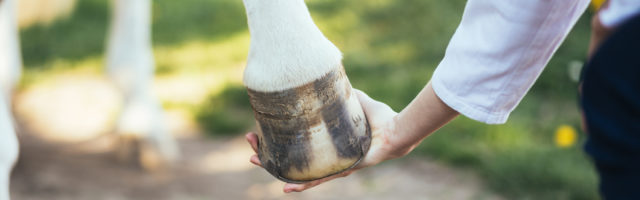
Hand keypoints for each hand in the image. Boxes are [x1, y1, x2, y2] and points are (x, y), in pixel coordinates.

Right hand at [245, 89, 400, 192]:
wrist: (396, 131)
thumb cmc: (381, 117)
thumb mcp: (357, 100)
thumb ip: (343, 94)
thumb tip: (329, 78)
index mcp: (327, 141)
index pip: (298, 141)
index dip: (279, 137)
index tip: (261, 128)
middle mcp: (327, 155)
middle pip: (292, 158)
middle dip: (269, 152)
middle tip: (251, 144)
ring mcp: (333, 165)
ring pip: (299, 171)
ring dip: (276, 168)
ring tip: (256, 161)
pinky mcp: (341, 170)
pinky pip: (319, 180)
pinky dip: (302, 186)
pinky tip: (285, 188)